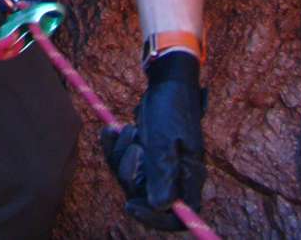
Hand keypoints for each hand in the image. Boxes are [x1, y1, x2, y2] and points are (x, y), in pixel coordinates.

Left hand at [101, 52, 205, 230]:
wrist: (166, 82)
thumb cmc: (171, 108)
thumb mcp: (164, 138)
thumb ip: (162, 172)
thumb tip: (160, 207)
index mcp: (188, 178)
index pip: (176, 216)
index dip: (154, 219)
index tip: (129, 204)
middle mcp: (174, 177)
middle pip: (145, 197)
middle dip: (129, 173)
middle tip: (133, 144)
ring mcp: (158, 166)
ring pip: (130, 178)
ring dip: (120, 154)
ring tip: (125, 129)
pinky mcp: (145, 154)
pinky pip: (122, 161)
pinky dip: (114, 147)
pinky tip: (111, 130)